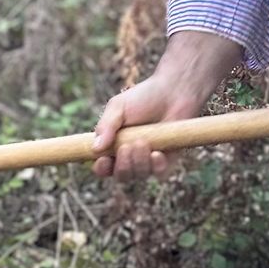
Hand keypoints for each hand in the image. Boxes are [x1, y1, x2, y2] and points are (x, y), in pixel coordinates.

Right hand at [92, 29, 242, 180]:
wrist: (173, 92)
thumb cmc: (143, 98)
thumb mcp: (118, 107)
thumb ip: (105, 126)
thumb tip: (95, 148)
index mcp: (114, 146)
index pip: (104, 167)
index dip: (101, 168)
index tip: (103, 159)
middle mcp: (131, 156)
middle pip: (121, 175)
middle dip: (122, 164)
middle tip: (126, 146)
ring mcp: (149, 160)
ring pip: (139, 175)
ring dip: (138, 161)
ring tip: (142, 141)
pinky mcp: (167, 160)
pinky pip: (159, 173)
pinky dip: (156, 165)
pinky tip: (157, 152)